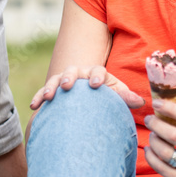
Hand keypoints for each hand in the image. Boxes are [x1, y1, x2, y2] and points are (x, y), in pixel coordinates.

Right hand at [29, 65, 143, 109]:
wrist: (90, 99)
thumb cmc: (105, 96)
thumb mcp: (116, 96)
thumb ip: (126, 98)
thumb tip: (141, 102)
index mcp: (96, 73)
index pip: (97, 71)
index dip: (96, 76)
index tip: (95, 84)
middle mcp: (79, 74)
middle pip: (73, 71)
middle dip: (69, 77)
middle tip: (68, 85)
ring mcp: (64, 81)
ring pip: (56, 80)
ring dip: (51, 87)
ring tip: (49, 96)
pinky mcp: (53, 90)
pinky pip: (43, 92)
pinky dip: (38, 97)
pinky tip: (33, 105)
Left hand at [143, 100, 175, 176]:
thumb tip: (167, 97)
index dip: (170, 108)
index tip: (156, 103)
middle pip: (173, 135)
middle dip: (156, 124)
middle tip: (149, 119)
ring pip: (164, 152)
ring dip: (153, 140)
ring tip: (152, 135)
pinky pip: (160, 167)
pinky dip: (150, 156)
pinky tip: (149, 148)